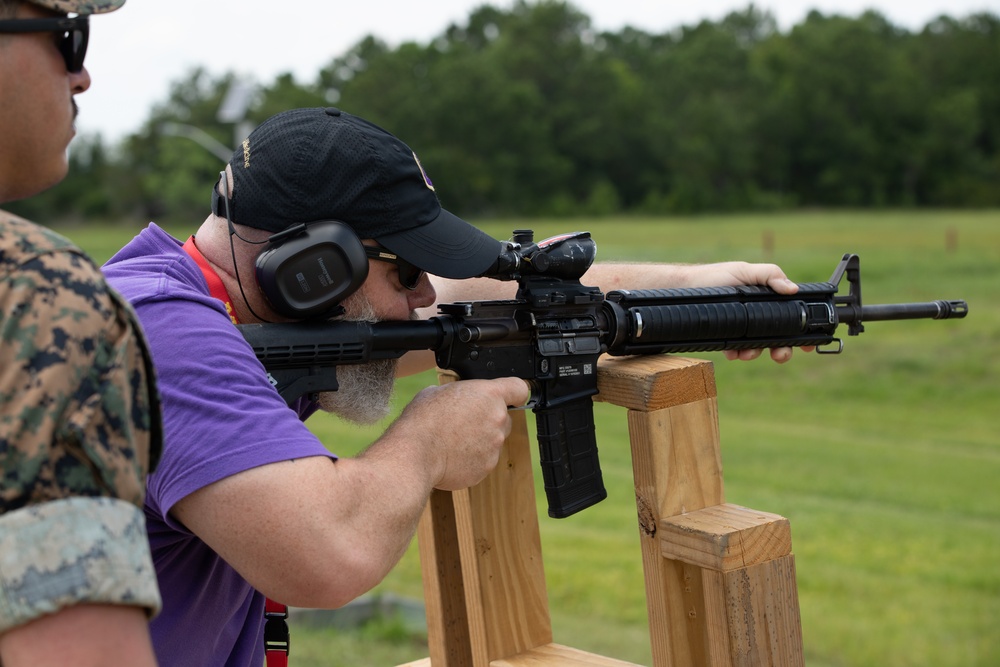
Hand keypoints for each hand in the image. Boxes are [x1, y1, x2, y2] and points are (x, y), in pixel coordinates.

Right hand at [391, 376, 530, 490]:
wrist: (415, 452)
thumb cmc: (423, 419)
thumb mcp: (437, 392)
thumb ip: (459, 394)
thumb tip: (457, 398)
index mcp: (489, 394)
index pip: (519, 389)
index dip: (514, 393)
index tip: (510, 398)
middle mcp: (497, 419)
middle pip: (504, 418)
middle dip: (488, 421)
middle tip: (464, 423)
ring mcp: (494, 445)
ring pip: (493, 441)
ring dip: (479, 441)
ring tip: (452, 442)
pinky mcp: (487, 466)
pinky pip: (483, 460)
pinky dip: (472, 459)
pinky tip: (452, 456)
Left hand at [684, 261, 814, 362]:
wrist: (682, 289)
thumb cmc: (713, 277)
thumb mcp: (743, 271)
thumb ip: (769, 275)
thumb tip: (793, 289)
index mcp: (765, 300)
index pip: (788, 317)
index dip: (799, 331)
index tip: (808, 344)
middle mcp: (756, 316)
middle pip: (777, 338)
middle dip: (782, 350)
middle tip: (779, 355)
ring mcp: (741, 328)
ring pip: (758, 347)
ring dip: (756, 353)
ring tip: (747, 352)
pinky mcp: (725, 338)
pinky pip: (736, 351)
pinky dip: (737, 354)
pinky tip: (732, 352)